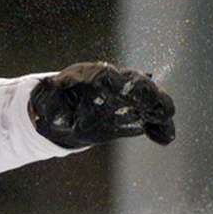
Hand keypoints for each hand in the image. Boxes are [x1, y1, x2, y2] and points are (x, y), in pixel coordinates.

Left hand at [28, 62, 175, 148]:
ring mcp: (126, 98)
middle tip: (154, 102)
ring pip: (148, 99)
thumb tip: (46, 87)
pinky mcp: (133, 114)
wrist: (65, 111)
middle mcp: (114, 83)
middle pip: (134, 83)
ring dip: (158, 108)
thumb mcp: (46, 98)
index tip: (124, 85)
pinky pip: (150, 119)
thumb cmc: (55, 101)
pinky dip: (159, 127)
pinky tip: (166, 138)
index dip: (116, 80)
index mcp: (91, 75)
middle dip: (145, 92)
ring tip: (166, 119)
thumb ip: (48, 95)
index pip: (106, 75)